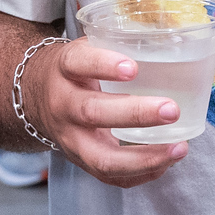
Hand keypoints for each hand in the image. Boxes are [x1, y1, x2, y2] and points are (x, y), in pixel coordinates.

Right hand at [23, 38, 188, 188]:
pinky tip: (165, 162)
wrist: (35, 97)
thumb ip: (121, 43)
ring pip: (102, 157)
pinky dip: (141, 173)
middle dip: (136, 114)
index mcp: (65, 69)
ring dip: (144, 156)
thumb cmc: (76, 70)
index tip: (132, 67)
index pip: (79, 63)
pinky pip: (110, 177)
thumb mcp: (87, 47)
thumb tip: (176, 37)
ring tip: (178, 147)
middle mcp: (63, 105)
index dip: (104, 65)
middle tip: (170, 109)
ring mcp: (70, 140)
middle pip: (93, 113)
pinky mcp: (80, 162)